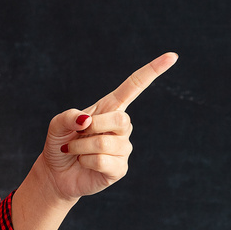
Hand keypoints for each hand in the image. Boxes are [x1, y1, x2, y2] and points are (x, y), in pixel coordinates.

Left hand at [39, 53, 176, 201]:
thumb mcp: (57, 124)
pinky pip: (103, 161)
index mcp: (110, 107)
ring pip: (105, 143)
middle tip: (77, 134)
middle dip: (93, 127)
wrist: (57, 173)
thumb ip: (69, 116)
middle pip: (121, 119)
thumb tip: (86, 120)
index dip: (153, 71)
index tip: (172, 56)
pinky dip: (85, 161)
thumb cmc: (61, 143)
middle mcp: (121, 126)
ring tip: (74, 151)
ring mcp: (123, 148)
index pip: (135, 86)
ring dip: (81, 147)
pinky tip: (83, 163)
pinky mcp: (120, 168)